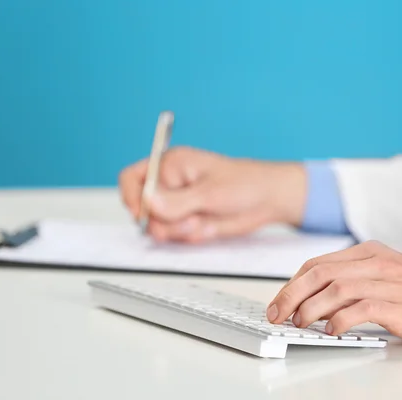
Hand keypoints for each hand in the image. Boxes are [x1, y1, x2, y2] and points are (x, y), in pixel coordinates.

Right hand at [119, 147, 306, 242]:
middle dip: (163, 221)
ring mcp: (178, 204)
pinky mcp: (187, 220)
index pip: (132, 179)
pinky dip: (188, 237)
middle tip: (188, 221)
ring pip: (158, 227)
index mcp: (170, 164)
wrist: (268, 200)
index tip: (143, 214)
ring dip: (178, 231)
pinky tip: (206, 227)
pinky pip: (174, 236)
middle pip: (142, 209)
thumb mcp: (210, 193)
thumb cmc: (245, 184)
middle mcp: (170, 184)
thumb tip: (148, 202)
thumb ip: (177, 201)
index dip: (132, 197)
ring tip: (201, 222)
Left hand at [267, 240, 401, 345]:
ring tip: (299, 324)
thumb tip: (316, 297)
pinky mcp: (400, 305)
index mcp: (369, 252)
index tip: (279, 302)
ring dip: (310, 308)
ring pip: (335, 289)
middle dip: (291, 295)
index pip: (318, 264)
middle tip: (277, 314)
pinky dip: (339, 320)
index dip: (292, 284)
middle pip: (320, 273)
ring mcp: (388, 283)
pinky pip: (361, 308)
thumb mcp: (386, 275)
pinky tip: (330, 330)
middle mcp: (376, 263)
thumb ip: (354, 279)